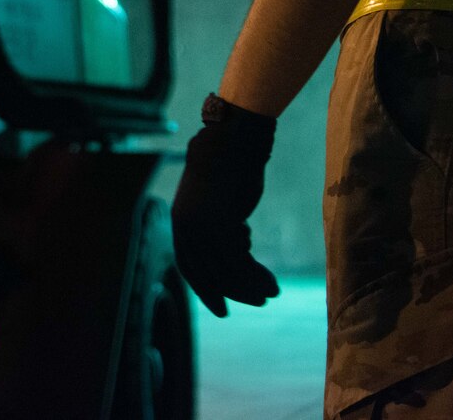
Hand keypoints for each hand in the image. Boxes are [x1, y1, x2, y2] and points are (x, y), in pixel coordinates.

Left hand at [170, 94, 281, 316]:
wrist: (232, 143)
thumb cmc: (229, 170)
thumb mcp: (218, 203)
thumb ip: (218, 228)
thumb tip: (237, 250)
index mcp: (180, 223)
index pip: (189, 268)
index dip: (205, 290)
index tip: (222, 309)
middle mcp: (186, 228)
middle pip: (210, 273)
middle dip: (235, 292)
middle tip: (259, 302)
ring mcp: (202, 226)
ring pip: (227, 270)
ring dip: (251, 286)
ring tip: (272, 292)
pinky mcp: (222, 223)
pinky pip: (240, 261)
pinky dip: (256, 275)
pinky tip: (271, 281)